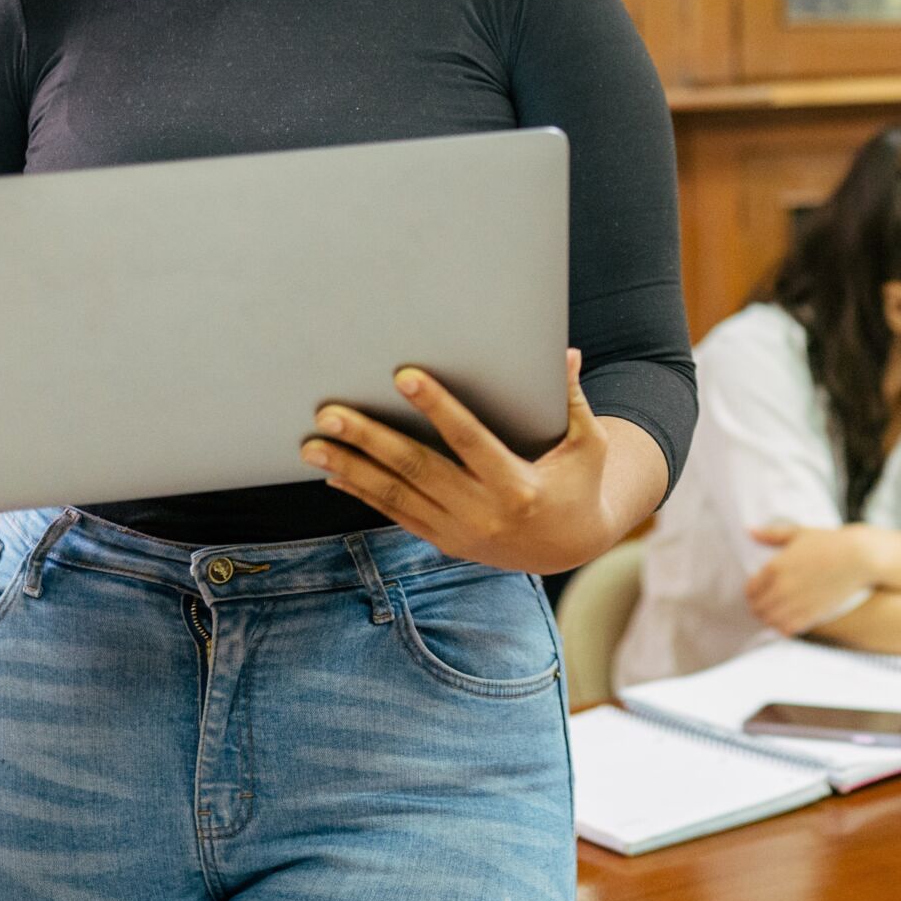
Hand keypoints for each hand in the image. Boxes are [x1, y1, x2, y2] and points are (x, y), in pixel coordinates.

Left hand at [303, 349, 620, 575]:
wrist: (568, 547)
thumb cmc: (579, 484)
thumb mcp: (588, 445)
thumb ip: (573, 400)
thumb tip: (566, 353)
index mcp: (517, 486)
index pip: (469, 439)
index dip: (436, 406)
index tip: (404, 375)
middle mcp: (482, 513)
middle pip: (416, 470)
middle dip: (369, 440)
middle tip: (329, 413)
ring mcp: (458, 531)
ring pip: (394, 496)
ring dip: (350, 469)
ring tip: (312, 445)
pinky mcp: (443, 541)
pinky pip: (395, 514)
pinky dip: (362, 493)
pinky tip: (333, 473)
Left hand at [744, 523, 879, 635]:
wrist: (859, 558)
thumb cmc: (830, 543)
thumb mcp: (798, 533)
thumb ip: (771, 534)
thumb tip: (750, 531)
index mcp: (774, 566)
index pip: (750, 590)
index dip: (752, 592)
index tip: (759, 591)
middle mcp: (782, 587)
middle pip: (757, 608)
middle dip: (758, 606)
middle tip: (766, 603)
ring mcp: (796, 603)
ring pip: (770, 621)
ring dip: (770, 618)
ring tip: (776, 612)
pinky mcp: (811, 615)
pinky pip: (787, 629)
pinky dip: (784, 627)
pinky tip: (789, 619)